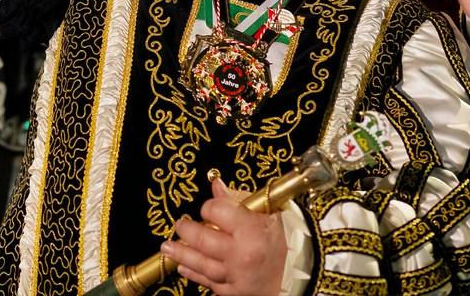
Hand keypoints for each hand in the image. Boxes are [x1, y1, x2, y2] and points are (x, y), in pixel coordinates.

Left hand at [160, 180, 286, 295]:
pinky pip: (209, 282)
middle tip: (179, 224)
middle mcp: (241, 254)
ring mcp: (237, 276)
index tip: (208, 207)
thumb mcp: (267, 214)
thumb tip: (216, 185)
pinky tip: (183, 267)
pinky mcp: (235, 293)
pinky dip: (194, 274)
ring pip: (201, 264)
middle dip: (186, 230)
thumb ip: (239, 200)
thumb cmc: (284, 240)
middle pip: (203, 239)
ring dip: (181, 254)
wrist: (302, 275)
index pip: (217, 211)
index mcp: (251, 230)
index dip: (209, 207)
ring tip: (167, 247)